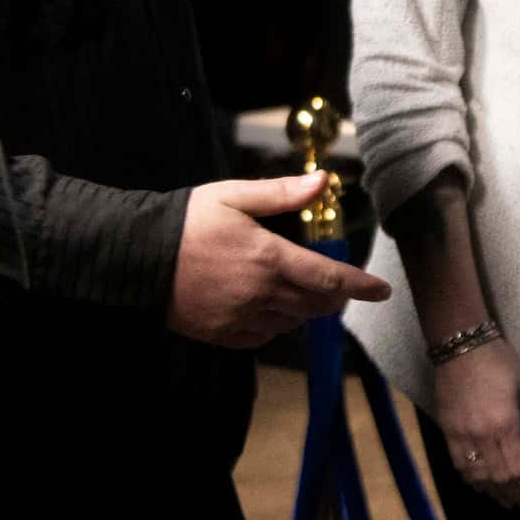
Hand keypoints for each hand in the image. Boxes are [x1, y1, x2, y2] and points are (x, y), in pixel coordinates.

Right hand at [167, 174, 389, 348]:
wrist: (136, 257)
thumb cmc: (188, 221)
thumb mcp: (234, 196)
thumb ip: (282, 194)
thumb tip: (323, 183)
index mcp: (269, 258)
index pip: (329, 278)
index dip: (360, 286)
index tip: (382, 291)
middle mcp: (261, 294)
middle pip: (316, 304)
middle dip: (335, 297)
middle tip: (340, 286)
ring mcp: (241, 318)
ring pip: (293, 322)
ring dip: (307, 309)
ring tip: (305, 292)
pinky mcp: (223, 334)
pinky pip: (265, 337)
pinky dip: (278, 325)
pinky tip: (271, 308)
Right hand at [435, 340, 519, 510]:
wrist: (460, 345)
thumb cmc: (501, 362)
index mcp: (506, 424)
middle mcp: (482, 436)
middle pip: (500, 478)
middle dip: (515, 496)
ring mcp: (461, 436)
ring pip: (478, 478)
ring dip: (494, 494)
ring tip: (507, 503)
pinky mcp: (446, 432)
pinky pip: (459, 466)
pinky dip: (472, 481)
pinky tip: (482, 488)